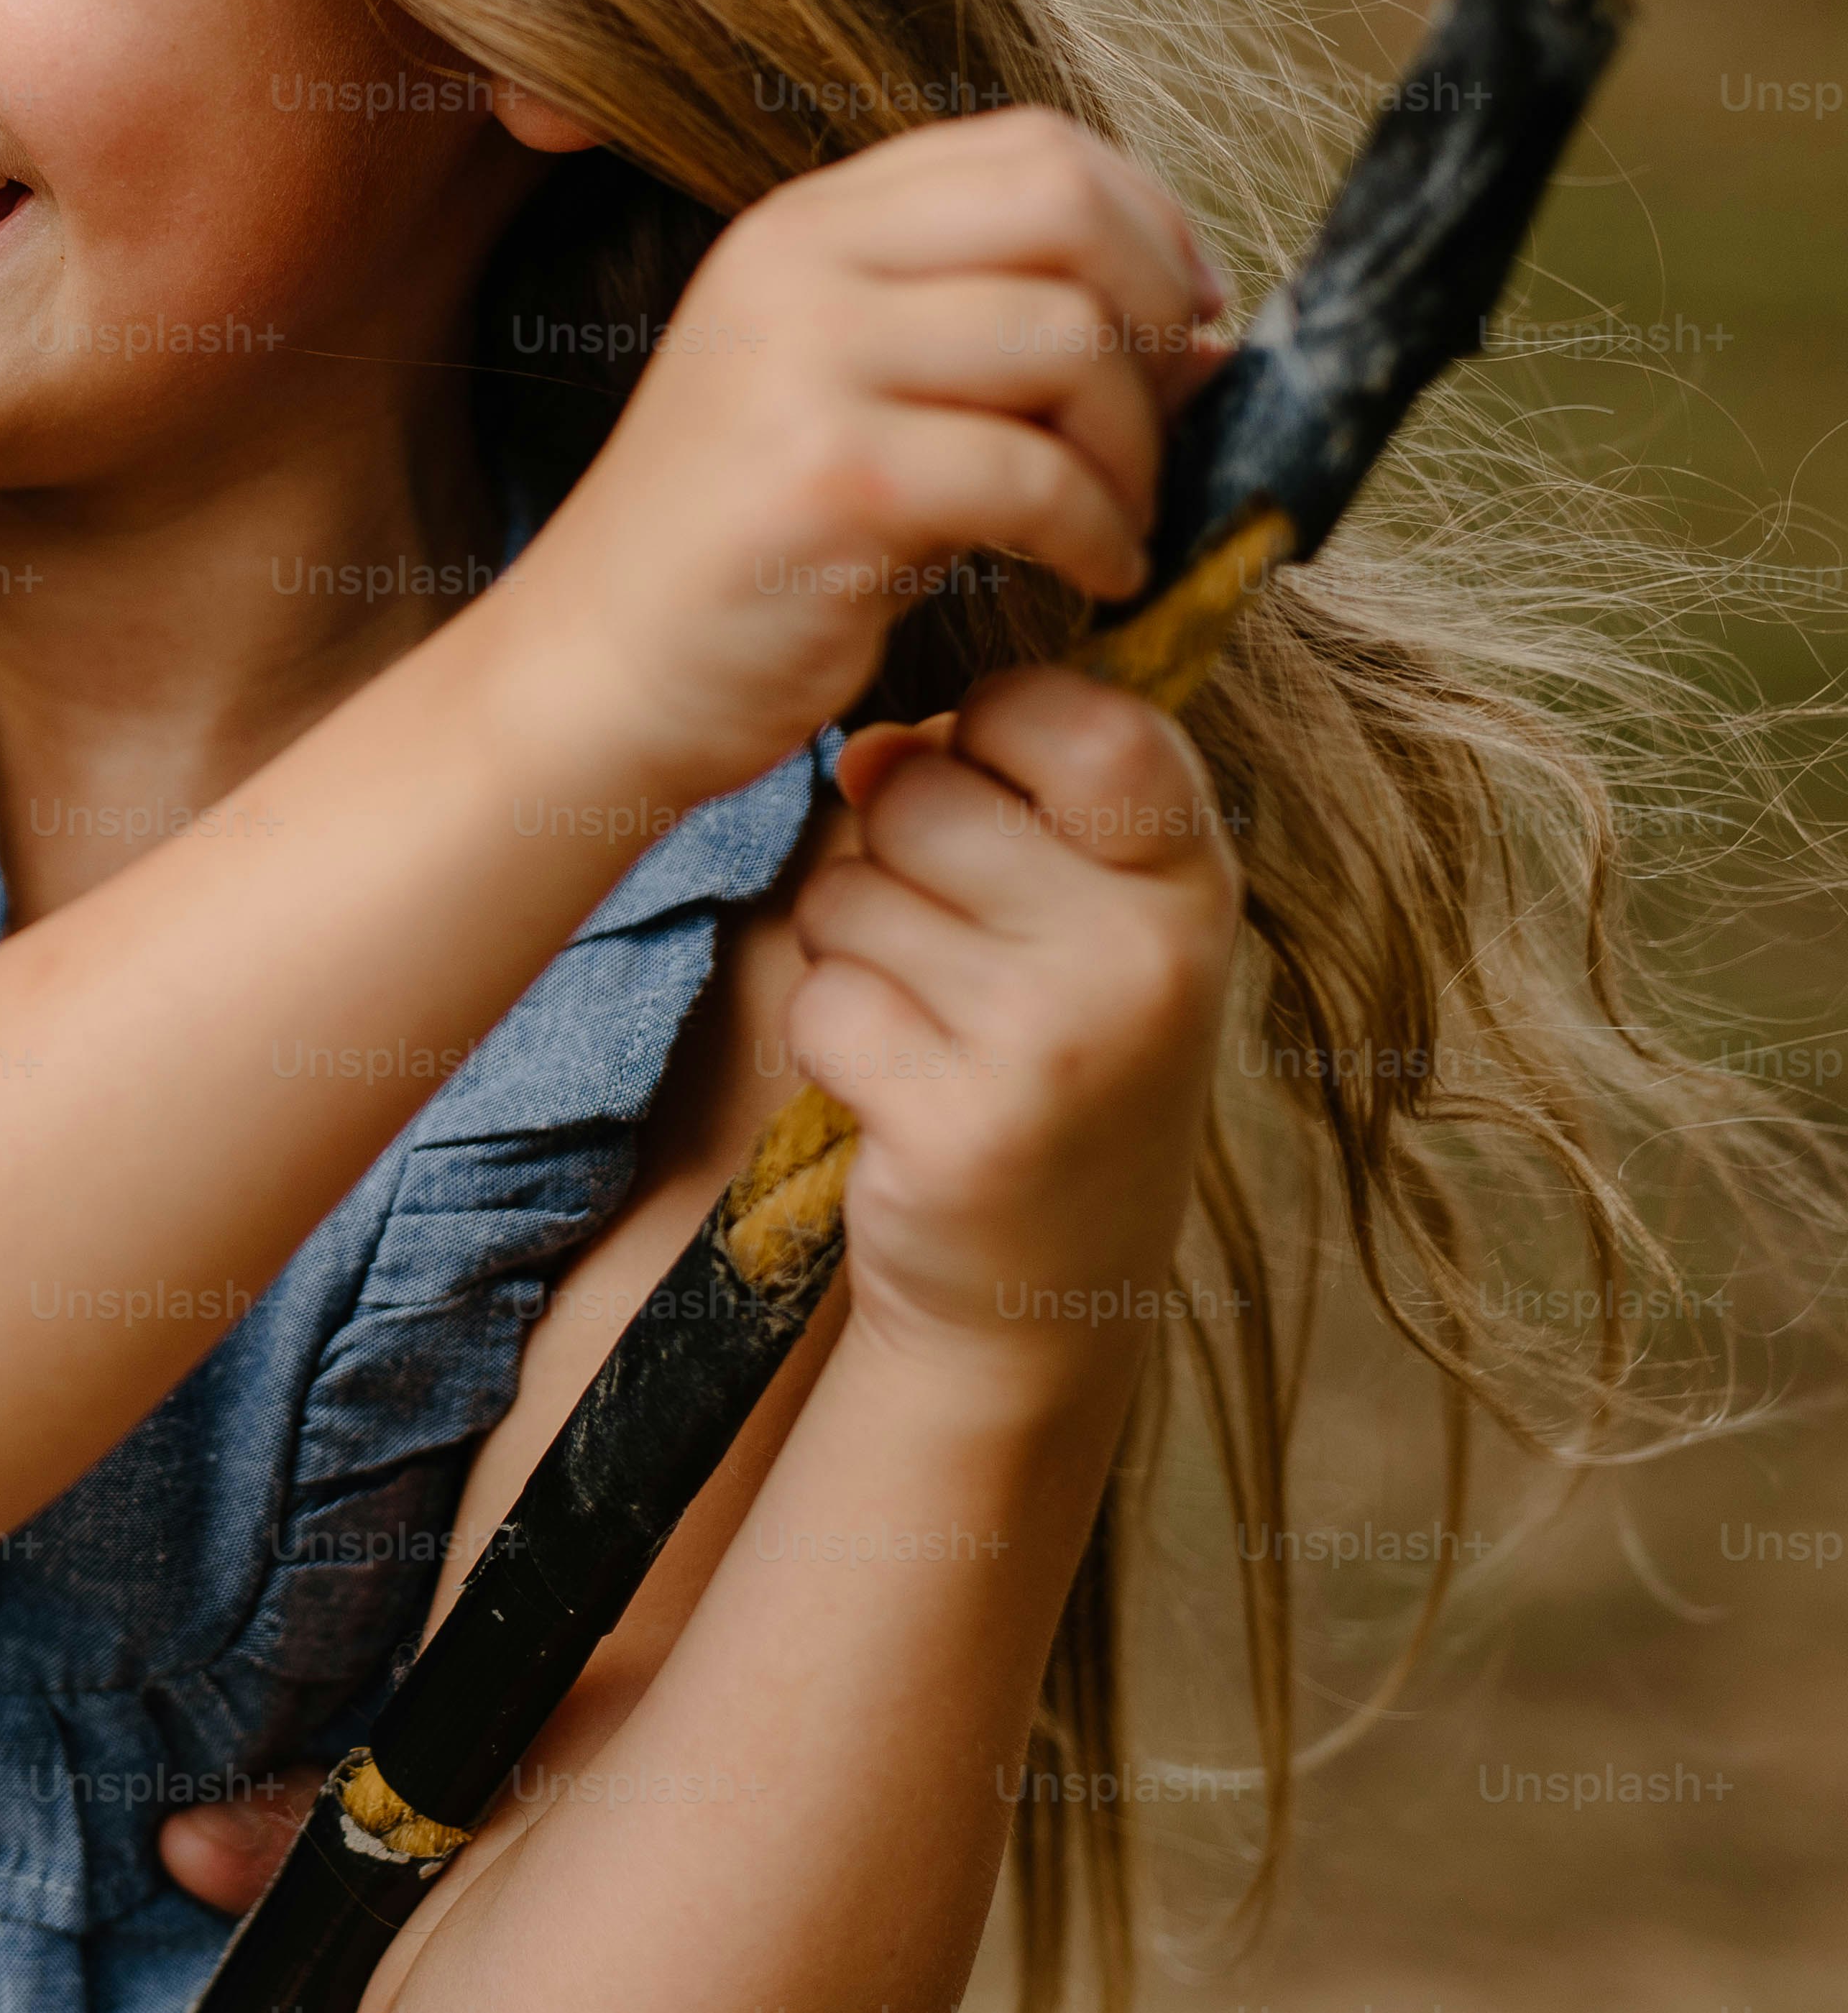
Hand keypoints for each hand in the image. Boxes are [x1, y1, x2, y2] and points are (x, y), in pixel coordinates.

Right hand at [491, 107, 1229, 808]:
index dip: (1148, 220)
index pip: (1029, 147)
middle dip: (1154, 317)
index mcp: (803, 229)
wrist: (590, 678)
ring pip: (1068, 339)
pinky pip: (1035, 476)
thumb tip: (1204, 336)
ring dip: (1135, 448)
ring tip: (1118, 523)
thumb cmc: (741, 557)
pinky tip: (1094, 579)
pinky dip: (1099, 534)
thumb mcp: (851, 403)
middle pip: (1065, 211)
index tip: (1182, 321)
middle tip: (1164, 424)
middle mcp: (795, 269)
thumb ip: (991, 340)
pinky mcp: (828, 479)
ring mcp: (803, 366)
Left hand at [787, 665, 1242, 1387]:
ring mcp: (1058, 1040)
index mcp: (1191, 878)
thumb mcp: (1079, 921)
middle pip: (922, 795)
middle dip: (888, 854)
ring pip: (849, 895)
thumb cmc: (1052, 1064)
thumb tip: (868, 750)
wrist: (1048, 1291)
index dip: (993, 723)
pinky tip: (898, 1089)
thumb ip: (994, 808)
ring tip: (929, 1023)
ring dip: (851, 952)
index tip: (980, 779)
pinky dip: (829, 1039)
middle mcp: (1145, 952)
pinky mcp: (963, 1124)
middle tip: (943, 947)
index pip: (1091, 721)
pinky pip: (821, 1004)